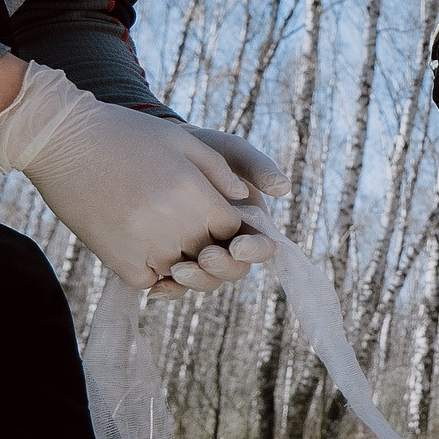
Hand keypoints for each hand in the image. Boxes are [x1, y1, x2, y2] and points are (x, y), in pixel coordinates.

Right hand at [0, 63, 257, 292]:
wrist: (61, 139)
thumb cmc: (126, 134)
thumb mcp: (182, 140)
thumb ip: (219, 170)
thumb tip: (242, 198)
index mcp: (195, 193)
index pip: (235, 231)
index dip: (231, 228)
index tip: (217, 220)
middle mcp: (175, 223)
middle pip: (213, 255)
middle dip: (211, 247)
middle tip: (196, 234)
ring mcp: (145, 244)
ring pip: (183, 273)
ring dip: (182, 261)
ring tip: (167, 238)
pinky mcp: (116, 258)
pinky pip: (149, 282)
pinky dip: (154, 274)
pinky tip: (148, 253)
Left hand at [156, 126, 287, 294]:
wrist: (160, 151)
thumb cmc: (205, 149)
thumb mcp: (232, 152)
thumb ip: (257, 166)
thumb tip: (283, 188)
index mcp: (250, 224)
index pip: (261, 248)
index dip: (253, 251)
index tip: (238, 244)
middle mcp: (228, 244)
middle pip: (234, 270)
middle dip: (222, 267)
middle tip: (205, 256)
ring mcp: (200, 254)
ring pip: (207, 280)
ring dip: (196, 280)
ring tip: (177, 269)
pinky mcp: (172, 259)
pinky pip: (175, 284)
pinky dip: (169, 289)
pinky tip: (155, 286)